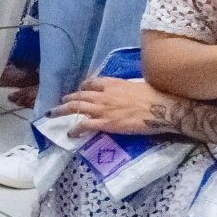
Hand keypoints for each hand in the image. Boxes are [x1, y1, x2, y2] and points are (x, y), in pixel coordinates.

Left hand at [54, 74, 180, 137]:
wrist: (162, 109)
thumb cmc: (155, 97)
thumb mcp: (137, 86)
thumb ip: (125, 88)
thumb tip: (125, 92)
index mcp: (113, 83)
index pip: (92, 82)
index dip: (83, 87)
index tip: (80, 89)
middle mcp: (103, 94)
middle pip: (79, 95)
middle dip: (68, 99)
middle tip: (60, 102)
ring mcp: (103, 109)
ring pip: (75, 108)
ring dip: (62, 110)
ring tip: (53, 114)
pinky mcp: (105, 123)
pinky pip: (84, 125)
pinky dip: (74, 129)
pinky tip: (70, 133)